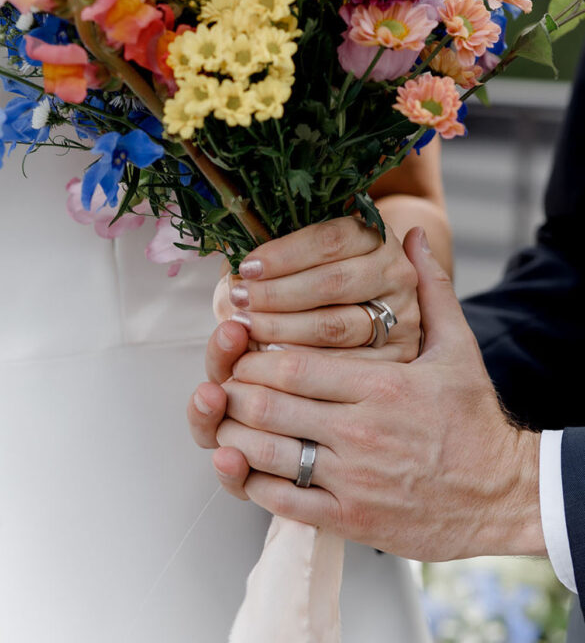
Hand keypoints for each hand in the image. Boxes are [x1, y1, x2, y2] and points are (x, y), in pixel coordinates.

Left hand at [206, 229, 546, 559]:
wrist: (504, 496)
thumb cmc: (475, 421)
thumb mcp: (458, 347)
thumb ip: (432, 289)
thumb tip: (416, 235)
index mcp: (381, 385)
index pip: (293, 365)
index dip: (254, 357)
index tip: (242, 350)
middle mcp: (361, 431)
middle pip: (269, 405)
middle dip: (235, 392)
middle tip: (222, 382)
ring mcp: (354, 478)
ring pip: (267, 453)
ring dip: (233, 435)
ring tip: (222, 420)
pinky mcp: (351, 519)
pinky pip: (284, 502)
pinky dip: (252, 483)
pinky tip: (240, 466)